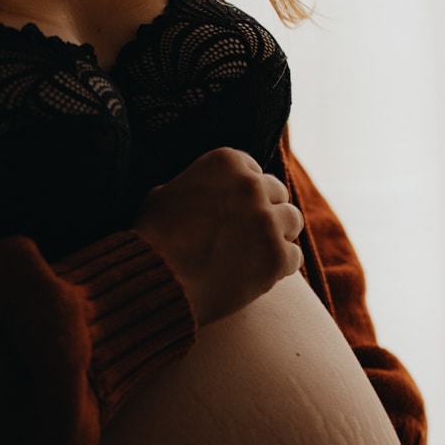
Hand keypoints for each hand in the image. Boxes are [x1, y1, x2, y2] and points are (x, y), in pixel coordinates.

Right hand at [134, 147, 304, 326]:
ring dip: (277, 236)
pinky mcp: (277, 257)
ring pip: (292, 221)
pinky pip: (293, 257)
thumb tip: (198, 190)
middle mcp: (251, 185)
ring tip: (253, 254)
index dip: (245, 194)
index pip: (254, 172)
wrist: (155, 281)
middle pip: (278, 194)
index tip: (234, 212)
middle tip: (245, 235)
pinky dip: (278, 268)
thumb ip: (192, 185)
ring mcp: (267, 221)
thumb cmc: (151, 239)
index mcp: (226, 162)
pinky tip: (255, 275)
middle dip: (265, 212)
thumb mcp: (163, 195)